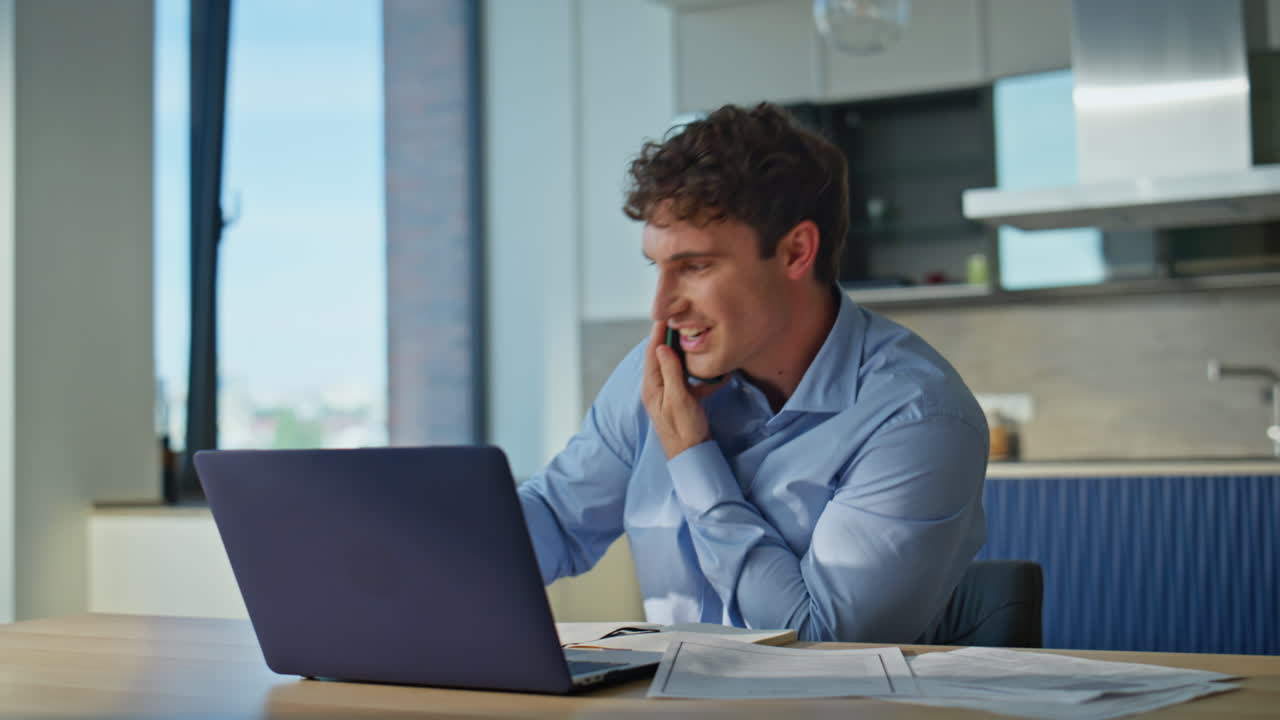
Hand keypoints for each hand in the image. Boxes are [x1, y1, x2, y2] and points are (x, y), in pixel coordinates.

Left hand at [642, 321, 723, 458]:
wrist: (691, 457)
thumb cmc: (684, 430)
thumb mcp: (678, 399)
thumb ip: (671, 373)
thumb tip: (662, 347)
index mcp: (652, 387)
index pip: (653, 353)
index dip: (658, 333)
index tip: (665, 315)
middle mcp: (657, 389)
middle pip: (662, 358)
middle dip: (670, 339)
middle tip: (681, 321)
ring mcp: (668, 396)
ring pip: (675, 369)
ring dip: (685, 355)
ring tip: (696, 339)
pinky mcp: (680, 402)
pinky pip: (688, 383)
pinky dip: (700, 377)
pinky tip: (715, 375)